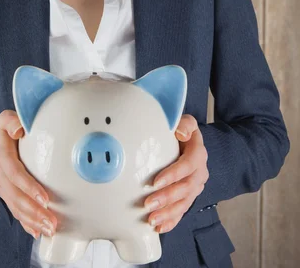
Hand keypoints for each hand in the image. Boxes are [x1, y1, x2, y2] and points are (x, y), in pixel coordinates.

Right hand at [0, 110, 57, 239]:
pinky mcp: (7, 194)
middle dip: (33, 211)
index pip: (14, 173)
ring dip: (32, 220)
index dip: (28, 186)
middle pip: (15, 196)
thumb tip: (18, 128)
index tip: (45, 197)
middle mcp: (0, 173)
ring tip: (48, 229)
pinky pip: (15, 211)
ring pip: (15, 207)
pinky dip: (26, 223)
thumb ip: (11, 120)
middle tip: (51, 221)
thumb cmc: (10, 129)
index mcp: (2, 155)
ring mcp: (2, 186)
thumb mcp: (7, 119)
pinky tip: (36, 232)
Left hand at [143, 114, 208, 233]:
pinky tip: (160, 228)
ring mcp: (196, 186)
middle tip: (148, 205)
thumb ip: (185, 124)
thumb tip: (180, 132)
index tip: (155, 182)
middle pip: (185, 188)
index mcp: (198, 153)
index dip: (173, 175)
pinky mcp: (190, 196)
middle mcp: (200, 172)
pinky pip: (182, 211)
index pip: (188, 165)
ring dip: (168, 213)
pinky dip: (172, 221)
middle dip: (167, 198)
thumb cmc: (183, 132)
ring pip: (184, 203)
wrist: (190, 142)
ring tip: (151, 220)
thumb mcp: (186, 122)